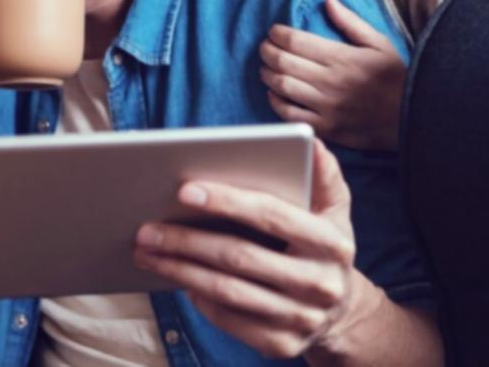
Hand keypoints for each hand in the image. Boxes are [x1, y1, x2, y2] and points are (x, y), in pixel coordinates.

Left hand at [133, 140, 384, 360]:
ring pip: (227, 291)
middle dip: (187, 240)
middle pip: (240, 257)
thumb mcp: (335, 210)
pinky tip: (177, 278)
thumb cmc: (323, 248)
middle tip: (146, 228)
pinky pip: (229, 319)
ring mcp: (301, 319)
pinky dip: (199, 298)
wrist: (342, 313)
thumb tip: (313, 143)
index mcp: (332, 242)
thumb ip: (324, 176)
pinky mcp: (282, 345)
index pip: (272, 215)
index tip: (184, 190)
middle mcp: (320, 284)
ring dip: (180, 270)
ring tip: (147, 253)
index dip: (227, 201)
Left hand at [260, 0, 405, 150]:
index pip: (296, 41)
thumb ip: (350, 22)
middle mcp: (330, 81)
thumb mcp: (379, 43)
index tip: (273, 31)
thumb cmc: (396, 78)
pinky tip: (274, 94)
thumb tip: (328, 0)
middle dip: (267, 51)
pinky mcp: (326, 128)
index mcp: (341, 57)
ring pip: (282, 87)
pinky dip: (276, 102)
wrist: (413, 117)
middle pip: (283, 62)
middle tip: (264, 48)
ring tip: (266, 68)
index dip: (277, 34)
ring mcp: (326, 107)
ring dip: (268, 75)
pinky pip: (290, 115)